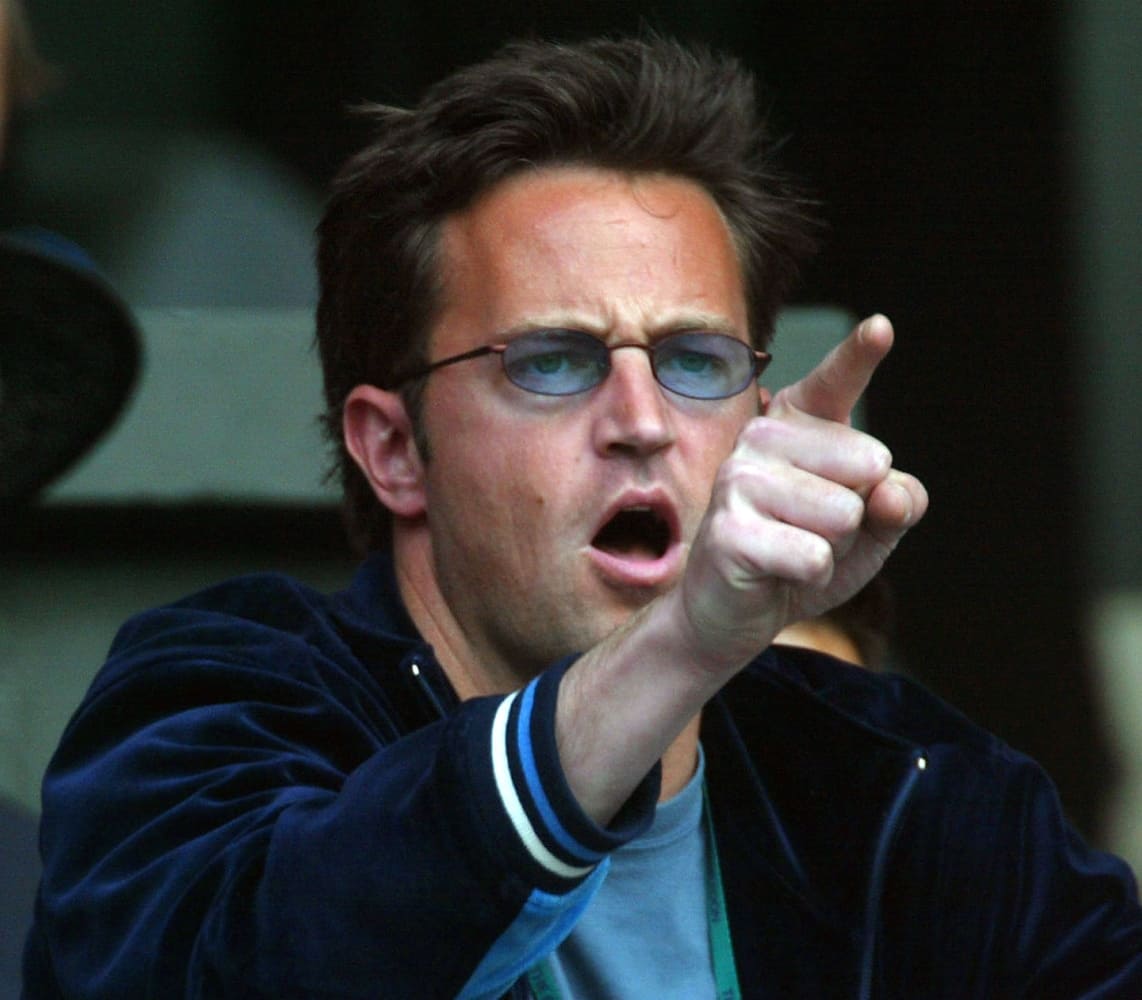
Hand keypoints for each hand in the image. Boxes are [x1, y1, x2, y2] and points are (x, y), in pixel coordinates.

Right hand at [677, 314, 927, 670]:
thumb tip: (893, 492)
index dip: (859, 355)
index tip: (880, 327)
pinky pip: (816, 555)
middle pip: (869, 467)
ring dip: (833, 550)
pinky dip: (811, 578)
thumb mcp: (869, 530)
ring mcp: (739, 479)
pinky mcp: (729, 529)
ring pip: (844, 513)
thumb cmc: (801, 557)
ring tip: (792, 552)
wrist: (733, 612)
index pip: (834, 382)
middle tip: (811, 533)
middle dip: (858, 518)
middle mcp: (762, 436)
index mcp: (797, 423)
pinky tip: (776, 573)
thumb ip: (898, 503)